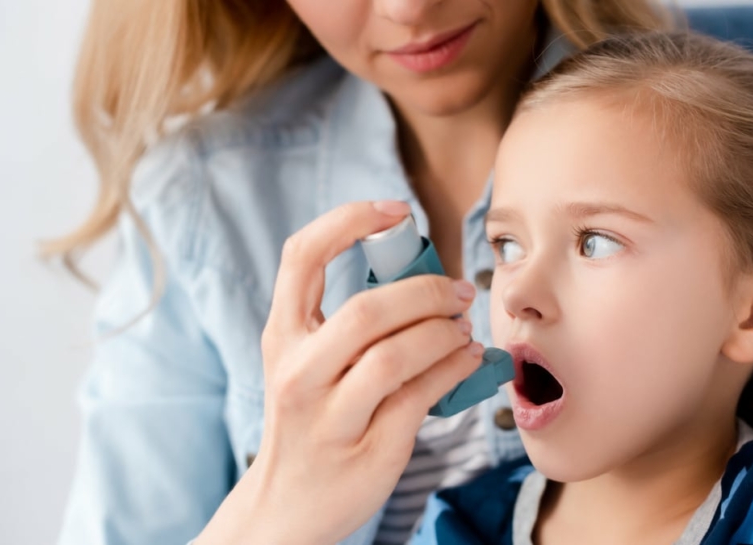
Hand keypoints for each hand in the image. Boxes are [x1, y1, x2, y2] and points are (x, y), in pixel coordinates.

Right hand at [196, 200, 482, 544]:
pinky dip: (455, 369)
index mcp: (281, 336)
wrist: (286, 507)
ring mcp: (328, 415)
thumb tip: (421, 277)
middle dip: (426, 291)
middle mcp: (296, 371)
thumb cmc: (309, 424)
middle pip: (365, 309)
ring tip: (464, 328)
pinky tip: (470, 360)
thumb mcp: (306, 367)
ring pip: (394, 355)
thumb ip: (343, 324)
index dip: (349, 220)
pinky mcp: (367, 448)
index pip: (301, 256)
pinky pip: (420, 396)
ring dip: (444, 333)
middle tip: (460, 290)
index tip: (395, 211)